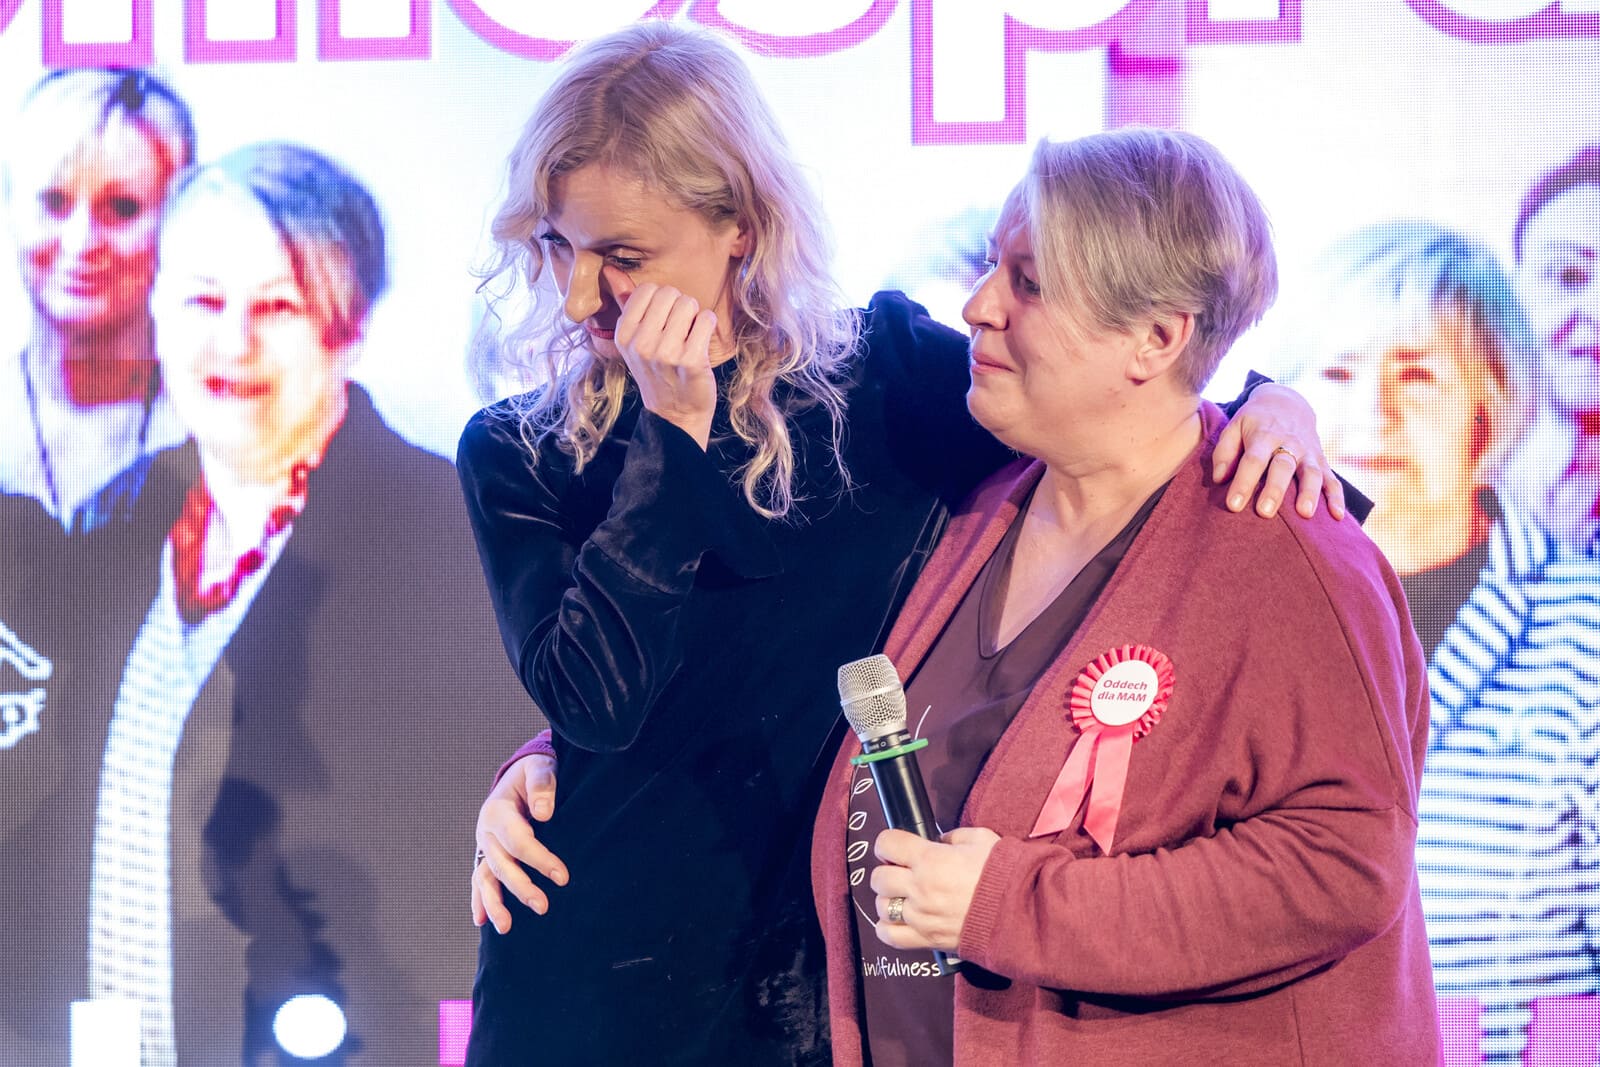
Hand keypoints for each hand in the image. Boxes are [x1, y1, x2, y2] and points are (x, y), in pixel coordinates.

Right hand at [472, 753, 568, 932]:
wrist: (520, 774)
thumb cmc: (534, 772)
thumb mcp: (540, 767)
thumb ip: (543, 785)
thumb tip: (544, 813)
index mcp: (497, 810)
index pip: (518, 841)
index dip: (539, 860)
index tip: (562, 877)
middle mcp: (486, 831)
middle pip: (501, 864)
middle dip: (521, 887)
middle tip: (543, 907)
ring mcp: (484, 845)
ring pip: (485, 878)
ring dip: (494, 903)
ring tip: (506, 928)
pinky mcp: (487, 855)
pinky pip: (479, 879)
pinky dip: (479, 900)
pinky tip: (482, 921)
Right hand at [607, 265, 719, 449]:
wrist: (676, 413)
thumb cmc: (658, 370)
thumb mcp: (634, 339)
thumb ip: (625, 302)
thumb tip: (610, 270)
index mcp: (623, 334)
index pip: (647, 289)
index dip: (662, 300)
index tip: (663, 320)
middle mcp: (640, 343)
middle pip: (669, 293)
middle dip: (680, 306)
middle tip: (679, 330)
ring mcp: (665, 353)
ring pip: (689, 304)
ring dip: (695, 316)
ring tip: (690, 337)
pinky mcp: (690, 361)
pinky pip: (706, 319)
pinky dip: (708, 327)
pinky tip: (701, 343)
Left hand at [868, 827, 999, 952]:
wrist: (1021, 911)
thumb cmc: (1004, 873)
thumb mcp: (980, 839)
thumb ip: (952, 838)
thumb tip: (937, 843)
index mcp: (930, 859)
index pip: (886, 844)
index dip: (887, 844)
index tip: (894, 848)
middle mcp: (920, 887)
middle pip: (878, 878)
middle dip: (887, 871)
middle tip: (901, 872)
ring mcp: (921, 916)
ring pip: (881, 907)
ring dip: (888, 899)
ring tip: (903, 897)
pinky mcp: (927, 939)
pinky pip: (890, 936)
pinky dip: (887, 928)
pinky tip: (897, 920)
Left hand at [1213, 382, 1345, 520]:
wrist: (1288, 402)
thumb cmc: (1254, 422)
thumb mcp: (1234, 426)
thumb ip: (1224, 452)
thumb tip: (1219, 479)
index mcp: (1263, 435)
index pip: (1253, 460)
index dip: (1243, 482)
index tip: (1233, 505)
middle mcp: (1289, 443)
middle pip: (1283, 466)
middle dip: (1275, 490)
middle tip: (1265, 512)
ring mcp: (1309, 453)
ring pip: (1312, 473)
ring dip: (1309, 493)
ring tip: (1304, 514)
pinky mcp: (1322, 461)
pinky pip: (1333, 480)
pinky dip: (1337, 498)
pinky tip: (1337, 516)